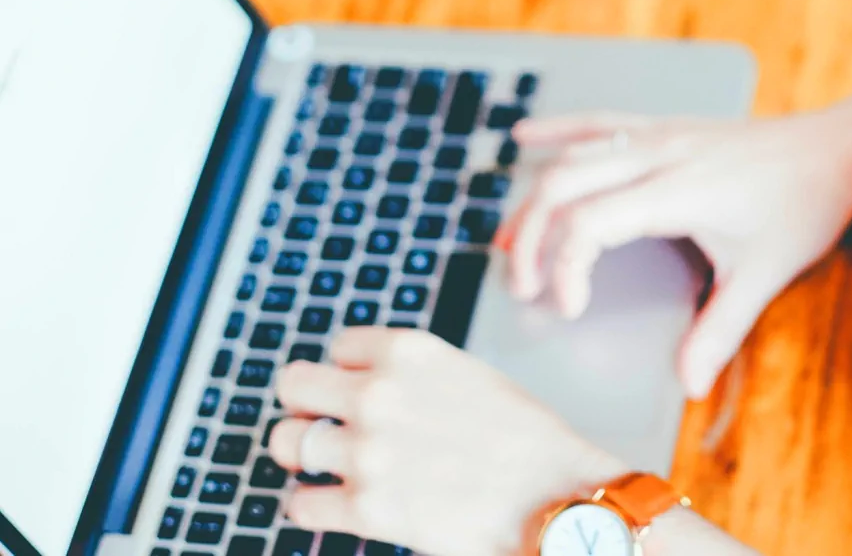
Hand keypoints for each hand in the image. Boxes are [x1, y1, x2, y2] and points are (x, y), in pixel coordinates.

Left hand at [268, 327, 628, 554]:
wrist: (558, 499)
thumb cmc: (527, 443)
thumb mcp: (469, 377)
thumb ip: (414, 376)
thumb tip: (371, 385)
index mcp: (407, 353)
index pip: (336, 347)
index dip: (348, 373)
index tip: (360, 393)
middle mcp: (378, 395)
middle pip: (293, 385)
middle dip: (308, 407)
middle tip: (326, 426)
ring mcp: (366, 453)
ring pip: (286, 443)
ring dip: (306, 456)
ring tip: (333, 468)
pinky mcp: (365, 509)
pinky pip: (299, 504)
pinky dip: (315, 507)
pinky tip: (342, 506)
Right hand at [498, 96, 851, 397]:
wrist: (838, 149)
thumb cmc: (804, 206)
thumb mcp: (765, 274)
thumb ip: (720, 330)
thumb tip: (689, 384)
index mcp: (676, 191)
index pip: (588, 224)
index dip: (565, 269)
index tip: (570, 310)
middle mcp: (658, 156)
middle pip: (563, 187)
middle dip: (530, 239)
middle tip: (524, 289)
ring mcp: (660, 136)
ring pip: (574, 157)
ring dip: (534, 200)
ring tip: (508, 244)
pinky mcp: (666, 128)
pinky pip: (600, 122)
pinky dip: (559, 132)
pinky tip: (525, 139)